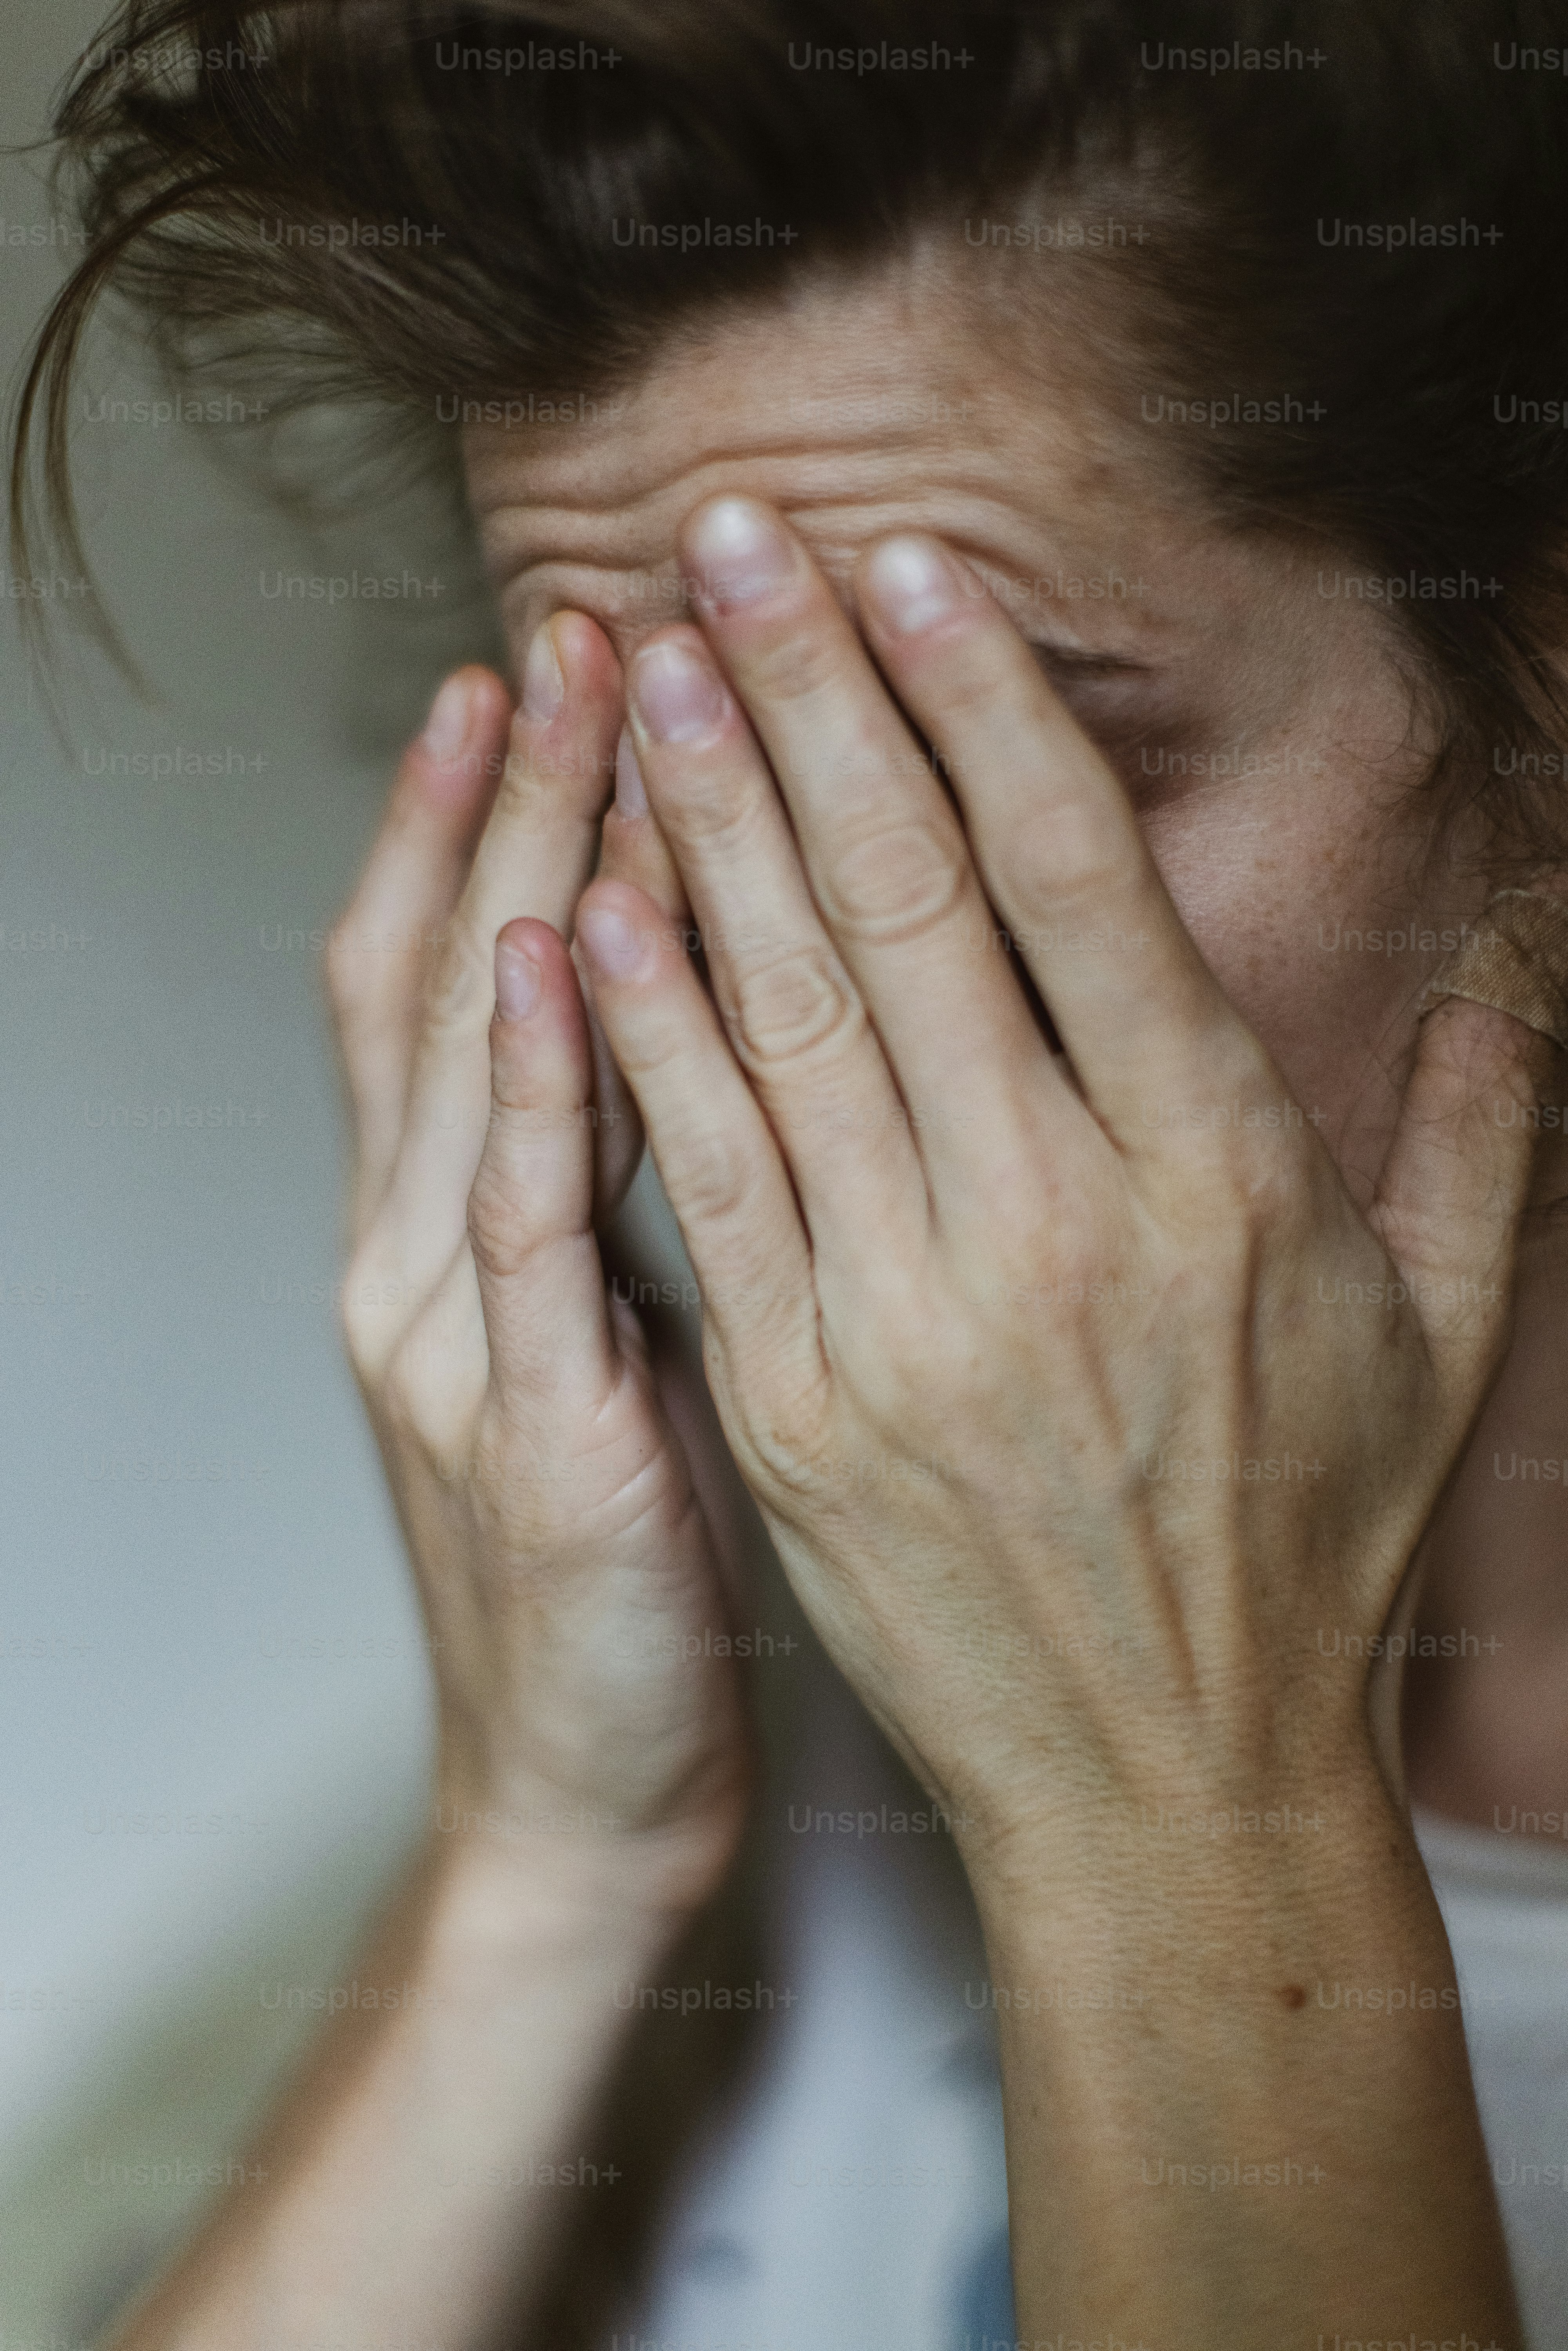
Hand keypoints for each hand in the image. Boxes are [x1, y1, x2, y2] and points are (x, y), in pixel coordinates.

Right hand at [325, 632, 752, 1912]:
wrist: (591, 1788)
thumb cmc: (632, 1570)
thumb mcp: (621, 1348)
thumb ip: (627, 1206)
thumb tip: (716, 1048)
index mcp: (451, 1245)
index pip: (451, 983)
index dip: (487, 819)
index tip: (556, 669)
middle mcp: (419, 1263)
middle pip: (445, 978)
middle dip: (504, 794)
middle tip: (570, 625)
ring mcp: (448, 1342)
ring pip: (469, 1062)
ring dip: (515, 873)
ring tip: (565, 707)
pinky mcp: (524, 1433)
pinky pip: (522, 1227)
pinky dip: (531, 1081)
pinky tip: (555, 951)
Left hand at [573, 497, 1552, 1884]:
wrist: (1162, 1780)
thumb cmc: (1292, 1551)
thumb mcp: (1438, 1346)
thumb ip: (1479, 1149)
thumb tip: (1509, 995)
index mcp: (1218, 1179)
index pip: (1082, 884)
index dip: (985, 709)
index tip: (910, 575)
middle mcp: (1053, 1219)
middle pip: (907, 904)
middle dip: (808, 703)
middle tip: (727, 547)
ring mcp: (903, 1310)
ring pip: (783, 1011)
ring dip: (703, 822)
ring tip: (636, 670)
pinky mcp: (791, 1396)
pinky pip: (706, 1173)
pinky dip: (643, 1031)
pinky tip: (593, 903)